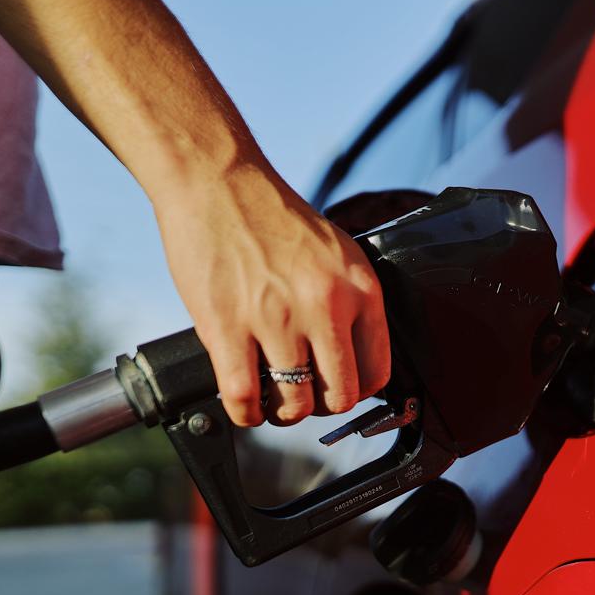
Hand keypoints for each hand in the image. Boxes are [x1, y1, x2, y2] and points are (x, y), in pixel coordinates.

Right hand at [155, 162, 389, 426]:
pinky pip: (245, 399)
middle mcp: (324, 306)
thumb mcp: (335, 252)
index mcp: (358, 288)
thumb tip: (350, 354)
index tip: (337, 389)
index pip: (377, 372)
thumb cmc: (271, 216)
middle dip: (321, 407)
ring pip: (295, 405)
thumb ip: (348, 301)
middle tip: (304, 396)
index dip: (356, 391)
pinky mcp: (228, 327)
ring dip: (282, 413)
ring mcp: (276, 319)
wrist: (216, 180)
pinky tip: (244, 404)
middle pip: (340, 397)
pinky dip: (245, 414)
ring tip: (271, 398)